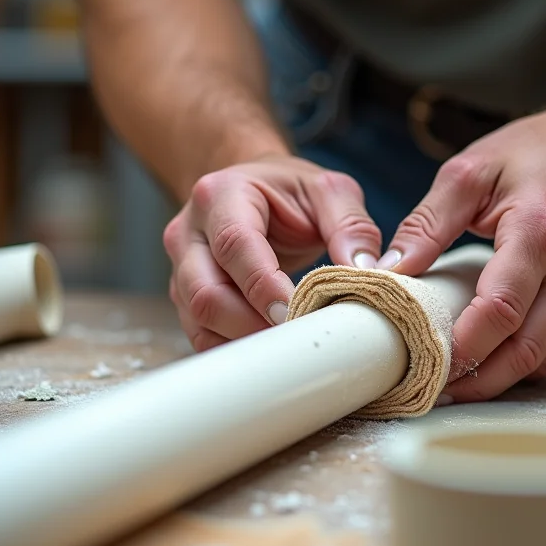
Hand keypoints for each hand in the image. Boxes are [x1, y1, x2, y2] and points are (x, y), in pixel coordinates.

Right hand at [163, 156, 380, 350]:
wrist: (255, 191)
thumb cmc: (290, 192)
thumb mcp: (328, 191)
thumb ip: (351, 225)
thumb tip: (364, 271)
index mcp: (221, 195)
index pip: (235, 244)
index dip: (263, 285)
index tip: (295, 313)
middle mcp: (189, 233)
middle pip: (206, 292)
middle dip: (251, 324)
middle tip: (297, 340)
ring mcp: (182, 268)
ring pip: (199, 319)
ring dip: (243, 341)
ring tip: (288, 351)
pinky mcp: (186, 297)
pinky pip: (201, 334)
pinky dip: (233, 348)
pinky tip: (268, 354)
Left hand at [382, 105, 545, 400]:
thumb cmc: (539, 152)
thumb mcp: (473, 170)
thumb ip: (428, 222)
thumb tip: (392, 270)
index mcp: (541, 232)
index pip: (499, 311)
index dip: (461, 347)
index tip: (426, 363)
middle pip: (524, 350)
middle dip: (477, 380)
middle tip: (436, 388)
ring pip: (545, 358)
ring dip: (501, 377)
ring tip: (459, 379)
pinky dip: (528, 359)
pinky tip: (497, 356)